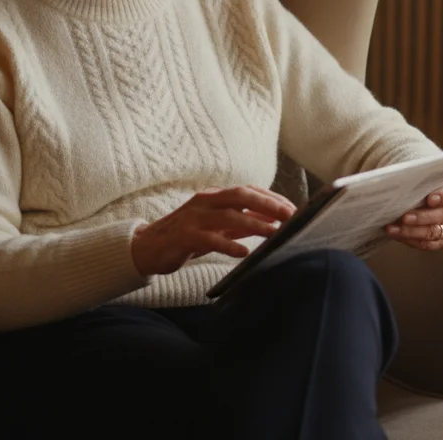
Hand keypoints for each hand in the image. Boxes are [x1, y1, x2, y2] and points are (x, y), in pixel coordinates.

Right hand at [131, 186, 295, 275]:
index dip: (271, 198)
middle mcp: (205, 201)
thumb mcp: (217, 226)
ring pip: (228, 216)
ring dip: (254, 225)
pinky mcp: (184, 236)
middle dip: (268, 204)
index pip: (248, 191)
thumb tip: (272, 220)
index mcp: (214, 196)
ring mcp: (194, 217)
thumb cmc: (188, 235)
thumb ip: (241, 221)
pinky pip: (209, 239)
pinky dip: (228, 244)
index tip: (292, 209)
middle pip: (241, 196)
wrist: (149, 247)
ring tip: (274, 234)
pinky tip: (243, 252)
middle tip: (290, 216)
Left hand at [385, 177, 442, 249]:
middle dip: (424, 217)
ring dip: (413, 231)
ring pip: (436, 233)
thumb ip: (419, 173)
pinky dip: (411, 240)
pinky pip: (430, 244)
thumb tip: (401, 175)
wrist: (422, 196)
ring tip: (394, 228)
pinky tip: (397, 234)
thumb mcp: (424, 174)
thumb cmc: (423, 182)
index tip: (429, 198)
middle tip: (404, 217)